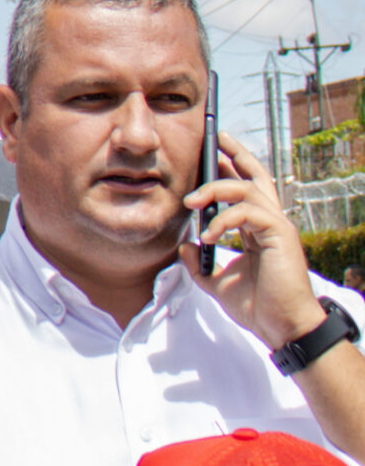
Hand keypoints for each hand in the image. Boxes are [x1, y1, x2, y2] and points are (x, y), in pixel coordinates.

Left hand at [186, 132, 339, 349]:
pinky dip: (225, 220)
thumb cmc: (257, 305)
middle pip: (255, 176)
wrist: (280, 326)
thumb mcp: (217, 281)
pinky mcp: (280, 235)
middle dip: (235, 154)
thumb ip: (200, 263)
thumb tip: (185, 246)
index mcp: (257, 228)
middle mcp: (270, 221)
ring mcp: (277, 226)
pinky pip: (249, 213)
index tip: (211, 152)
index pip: (245, 189)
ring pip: (248, 189)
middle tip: (215, 138)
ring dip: (215, 190)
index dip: (230, 169)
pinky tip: (210, 235)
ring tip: (191, 202)